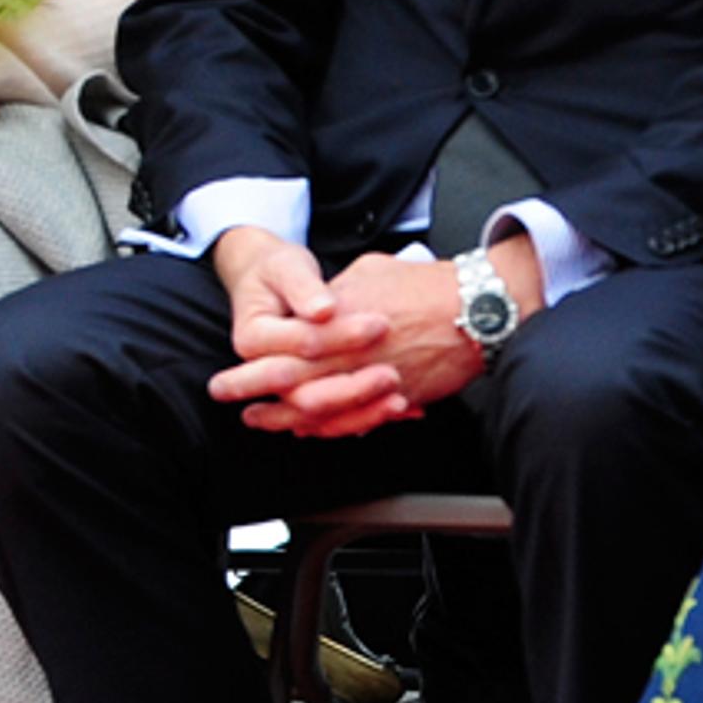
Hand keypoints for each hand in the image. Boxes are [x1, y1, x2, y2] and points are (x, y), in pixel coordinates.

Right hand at [205, 225, 394, 437]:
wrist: (269, 285)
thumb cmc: (279, 272)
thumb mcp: (286, 267)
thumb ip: (303, 287)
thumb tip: (324, 309)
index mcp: (252, 338)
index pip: (303, 344)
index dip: (341, 336)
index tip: (381, 323)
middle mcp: (261, 373)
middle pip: (305, 395)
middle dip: (352, 388)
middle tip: (393, 374)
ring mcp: (283, 390)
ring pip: (320, 416)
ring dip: (361, 413)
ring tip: (400, 402)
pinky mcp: (304, 396)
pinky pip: (334, 420)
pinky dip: (368, 416)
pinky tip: (404, 408)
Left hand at [209, 230, 542, 437]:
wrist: (476, 309)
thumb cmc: (424, 286)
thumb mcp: (368, 274)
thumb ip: (335, 296)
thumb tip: (316, 309)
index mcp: (338, 318)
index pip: (282, 345)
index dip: (251, 362)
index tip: (230, 368)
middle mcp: (350, 351)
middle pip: (288, 379)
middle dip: (251, 391)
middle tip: (226, 397)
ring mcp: (372, 378)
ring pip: (316, 407)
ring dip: (284, 416)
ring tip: (260, 420)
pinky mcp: (396, 396)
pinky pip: (353, 420)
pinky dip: (328, 427)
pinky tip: (308, 428)